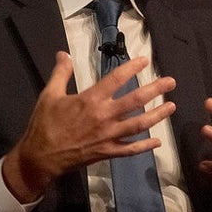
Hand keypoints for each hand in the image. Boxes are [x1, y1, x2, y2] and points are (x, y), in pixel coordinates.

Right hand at [2, 51, 175, 201]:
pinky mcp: (108, 152)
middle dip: (156, 89)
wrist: (40, 157)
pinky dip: (145, 146)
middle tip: (171, 82)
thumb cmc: (44, 124)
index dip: (132, 68)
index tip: (145, 60)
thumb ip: (61, 73)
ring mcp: (108, 135)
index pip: (116, 79)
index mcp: (91, 99)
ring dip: (158, 115)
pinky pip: (131, 149)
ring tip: (172, 106)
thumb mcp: (49, 94)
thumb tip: (64, 53)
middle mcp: (104, 116)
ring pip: (139, 124)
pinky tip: (158, 142)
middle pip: (136, 100)